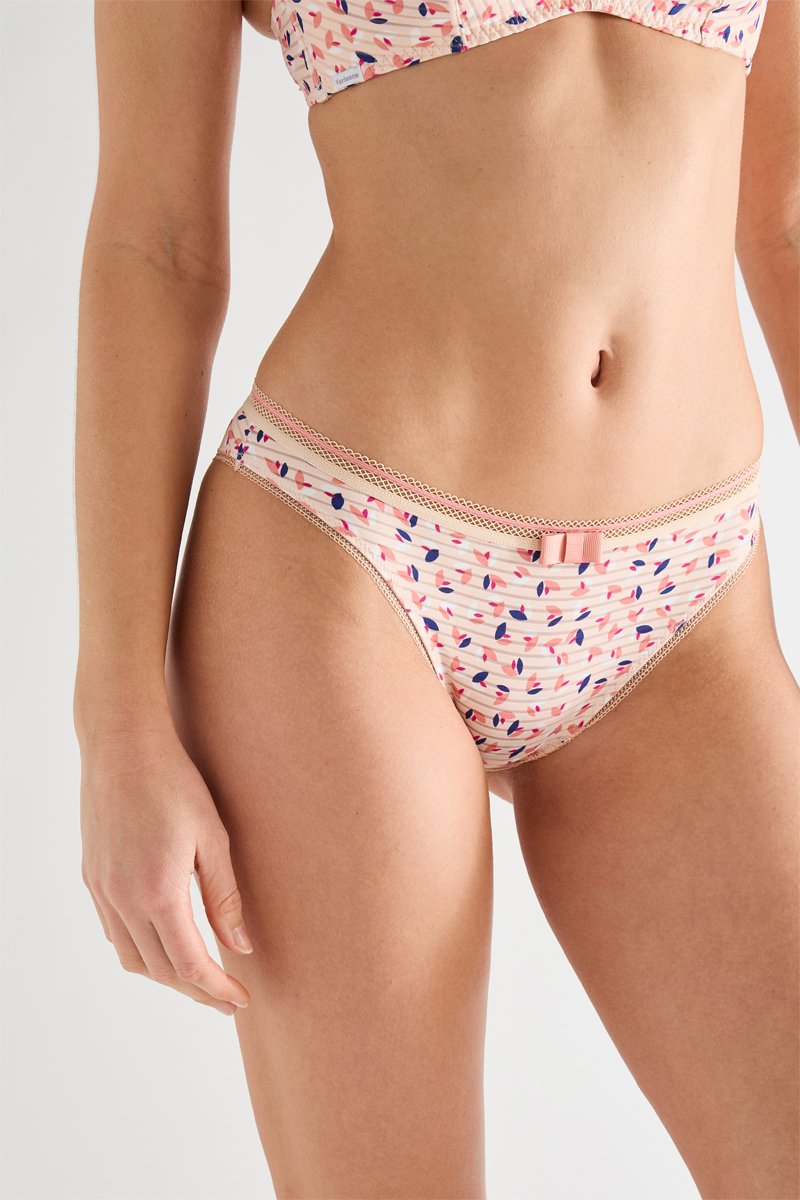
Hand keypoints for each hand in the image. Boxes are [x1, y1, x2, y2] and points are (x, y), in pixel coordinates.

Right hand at [79, 722, 252, 1015]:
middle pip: (160, 970)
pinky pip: (113, 932)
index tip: (240, 1000)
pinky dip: (140, 949)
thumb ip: (225, 896)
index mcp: (158, 893)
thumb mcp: (213, 837)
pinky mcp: (92, 878)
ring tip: (198, 973)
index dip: (216, 989)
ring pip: (132, 958)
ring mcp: (102, 891)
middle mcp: (123, 900)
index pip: (189, 964)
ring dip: (165, 974)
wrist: (122, 746)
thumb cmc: (175, 783)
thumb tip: (241, 946)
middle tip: (226, 995)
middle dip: (195, 989)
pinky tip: (163, 940)